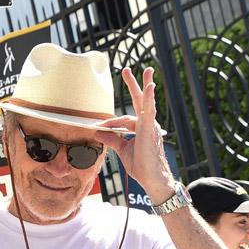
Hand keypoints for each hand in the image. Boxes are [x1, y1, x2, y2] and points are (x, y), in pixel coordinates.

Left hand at [95, 67, 173, 200]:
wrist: (151, 179)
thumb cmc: (140, 166)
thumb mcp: (122, 150)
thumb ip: (112, 139)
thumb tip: (99, 132)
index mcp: (141, 129)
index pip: (125, 119)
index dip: (110, 122)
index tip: (98, 126)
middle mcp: (147, 125)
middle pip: (139, 101)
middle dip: (135, 85)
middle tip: (128, 70)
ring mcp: (150, 126)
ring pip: (143, 104)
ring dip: (140, 86)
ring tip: (141, 71)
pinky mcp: (150, 129)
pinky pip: (149, 110)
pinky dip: (149, 98)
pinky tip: (149, 86)